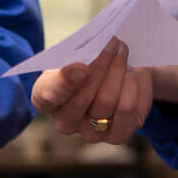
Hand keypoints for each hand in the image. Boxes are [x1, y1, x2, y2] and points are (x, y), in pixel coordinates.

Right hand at [30, 37, 152, 145]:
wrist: (108, 78)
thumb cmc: (84, 62)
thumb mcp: (72, 54)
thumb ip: (77, 53)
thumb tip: (96, 49)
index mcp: (45, 99)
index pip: (49, 95)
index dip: (65, 82)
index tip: (81, 66)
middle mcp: (65, 123)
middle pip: (83, 98)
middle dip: (101, 65)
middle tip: (113, 42)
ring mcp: (91, 133)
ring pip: (109, 101)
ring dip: (119, 70)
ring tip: (122, 51)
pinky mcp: (118, 135)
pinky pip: (129, 108)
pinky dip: (133, 85)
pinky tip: (132, 72)